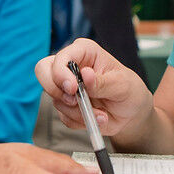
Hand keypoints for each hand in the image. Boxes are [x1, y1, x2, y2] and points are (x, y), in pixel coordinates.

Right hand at [35, 39, 153, 142]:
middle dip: (55, 90)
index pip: (61, 57)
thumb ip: (102, 82)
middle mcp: (70, 66)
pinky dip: (80, 121)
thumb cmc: (129, 90)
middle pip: (43, 71)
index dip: (60, 72)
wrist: (131, 112)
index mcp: (84, 51)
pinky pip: (63, 116)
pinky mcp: (66, 105)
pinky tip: (97, 118)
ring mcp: (66, 86)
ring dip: (77, 112)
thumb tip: (86, 74)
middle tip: (73, 101)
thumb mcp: (122, 85)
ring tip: (100, 114)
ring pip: (55, 99)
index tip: (72, 88)